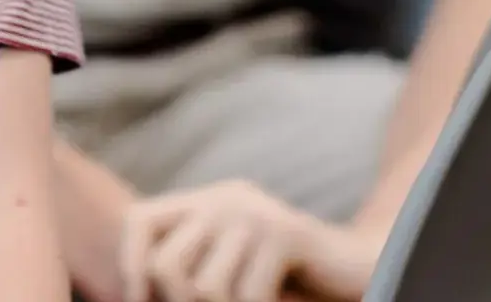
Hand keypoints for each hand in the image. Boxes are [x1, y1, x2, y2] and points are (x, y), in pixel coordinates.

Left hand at [119, 182, 381, 301]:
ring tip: (254, 301)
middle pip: (165, 265)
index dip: (131, 269)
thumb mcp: (228, 274)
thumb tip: (135, 296)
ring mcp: (255, 213)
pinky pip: (246, 296)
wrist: (359, 271)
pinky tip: (280, 300)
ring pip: (205, 289)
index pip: (138, 221)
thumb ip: (188, 275)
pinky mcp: (284, 234)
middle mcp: (226, 199)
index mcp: (207, 203)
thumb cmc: (285, 284)